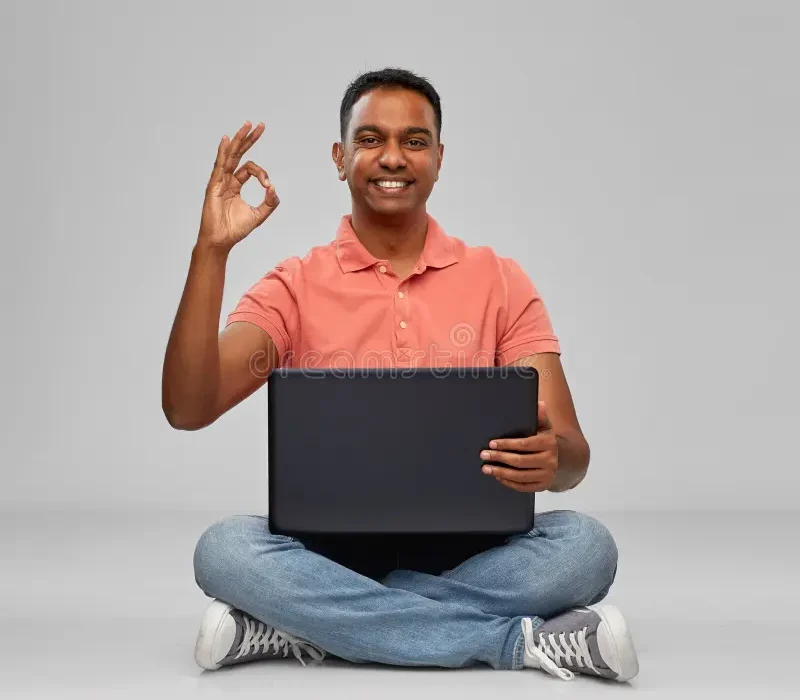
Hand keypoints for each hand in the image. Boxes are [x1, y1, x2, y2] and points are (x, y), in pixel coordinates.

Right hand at [198, 121, 279, 251]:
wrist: (222, 240)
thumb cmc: (236, 229)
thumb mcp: (259, 215)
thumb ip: (269, 203)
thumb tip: (273, 188)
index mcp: (236, 185)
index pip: (250, 169)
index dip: (262, 174)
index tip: (268, 185)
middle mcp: (227, 179)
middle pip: (239, 154)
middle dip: (249, 139)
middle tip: (259, 124)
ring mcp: (219, 181)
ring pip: (230, 155)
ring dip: (239, 140)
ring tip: (247, 125)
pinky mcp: (214, 186)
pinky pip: (219, 165)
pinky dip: (223, 152)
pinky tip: (227, 140)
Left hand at [480, 401, 558, 492]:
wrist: (564, 460)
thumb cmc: (546, 440)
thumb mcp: (546, 427)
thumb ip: (541, 416)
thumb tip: (539, 403)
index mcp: (549, 443)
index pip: (524, 445)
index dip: (507, 444)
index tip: (492, 443)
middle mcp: (550, 460)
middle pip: (520, 461)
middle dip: (499, 458)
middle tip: (484, 455)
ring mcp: (547, 475)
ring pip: (520, 476)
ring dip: (501, 472)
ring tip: (486, 468)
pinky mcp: (542, 486)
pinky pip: (523, 487)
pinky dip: (509, 482)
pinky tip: (498, 477)